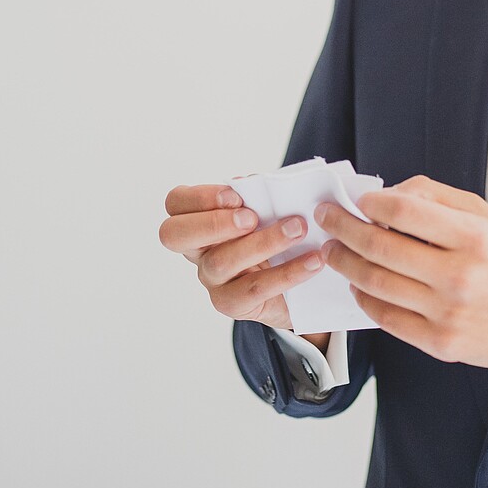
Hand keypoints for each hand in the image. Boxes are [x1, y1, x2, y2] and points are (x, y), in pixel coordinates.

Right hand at [159, 182, 325, 333]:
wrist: (293, 286)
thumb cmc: (273, 237)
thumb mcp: (265, 212)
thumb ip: (257, 195)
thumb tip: (254, 182)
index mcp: (198, 220)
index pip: (177, 203)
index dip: (199, 197)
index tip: (236, 195)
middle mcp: (197, 250)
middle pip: (174, 235)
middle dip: (213, 223)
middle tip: (251, 218)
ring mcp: (211, 280)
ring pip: (221, 261)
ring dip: (262, 242)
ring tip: (298, 229)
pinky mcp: (233, 304)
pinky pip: (255, 289)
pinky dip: (288, 272)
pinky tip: (313, 261)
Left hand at [314, 174, 487, 371]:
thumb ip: (437, 197)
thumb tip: (389, 196)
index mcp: (474, 236)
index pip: (404, 211)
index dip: (371, 203)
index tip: (356, 200)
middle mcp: (459, 274)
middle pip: (380, 246)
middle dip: (343, 229)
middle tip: (326, 219)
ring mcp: (447, 312)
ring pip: (375, 283)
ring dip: (344, 263)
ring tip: (332, 251)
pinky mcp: (439, 343)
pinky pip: (386, 317)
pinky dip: (363, 298)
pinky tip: (357, 284)